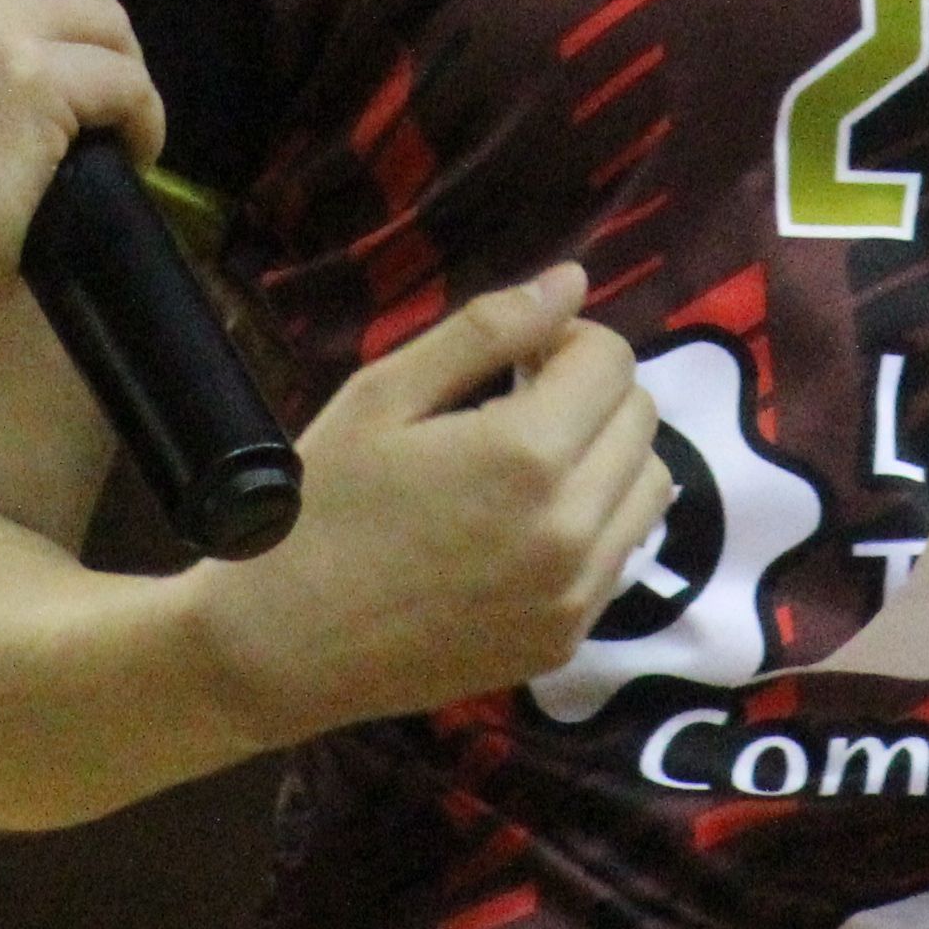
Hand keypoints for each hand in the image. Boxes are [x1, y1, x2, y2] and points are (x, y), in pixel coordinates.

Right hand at [190, 263, 673, 739]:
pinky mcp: (565, 642)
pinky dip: (596, 522)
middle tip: (518, 401)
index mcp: (526, 454)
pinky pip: (621, 556)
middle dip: (591, 391)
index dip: (566, 340)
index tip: (517, 357)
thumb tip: (572, 281)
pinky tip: (526, 524)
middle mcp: (571, 528)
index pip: (610, 360)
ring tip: (531, 462)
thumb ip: (486, 330)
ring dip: (607, 455)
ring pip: (649, 488)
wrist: (280, 648)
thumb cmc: (320, 507)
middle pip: (640, 418)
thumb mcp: (384, 394)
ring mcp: (574, 596)